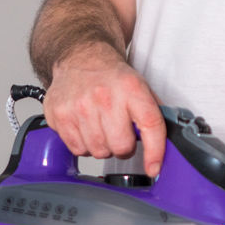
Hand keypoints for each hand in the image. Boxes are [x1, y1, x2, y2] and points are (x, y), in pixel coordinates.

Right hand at [42, 41, 165, 176]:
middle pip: (121, 147)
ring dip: (102, 146)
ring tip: (100, 126)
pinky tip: (85, 127)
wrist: (80, 56)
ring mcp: (79, 106)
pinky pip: (77, 149)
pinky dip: (83, 144)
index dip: (154, 152)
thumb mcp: (140, 86)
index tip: (154, 168)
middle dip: (123, 146)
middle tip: (119, 131)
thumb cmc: (111, 75)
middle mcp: (105, 97)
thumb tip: (165, 145)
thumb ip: (153, 114)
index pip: (150, 125)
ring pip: (98, 152)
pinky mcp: (59, 115)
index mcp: (131, 88)